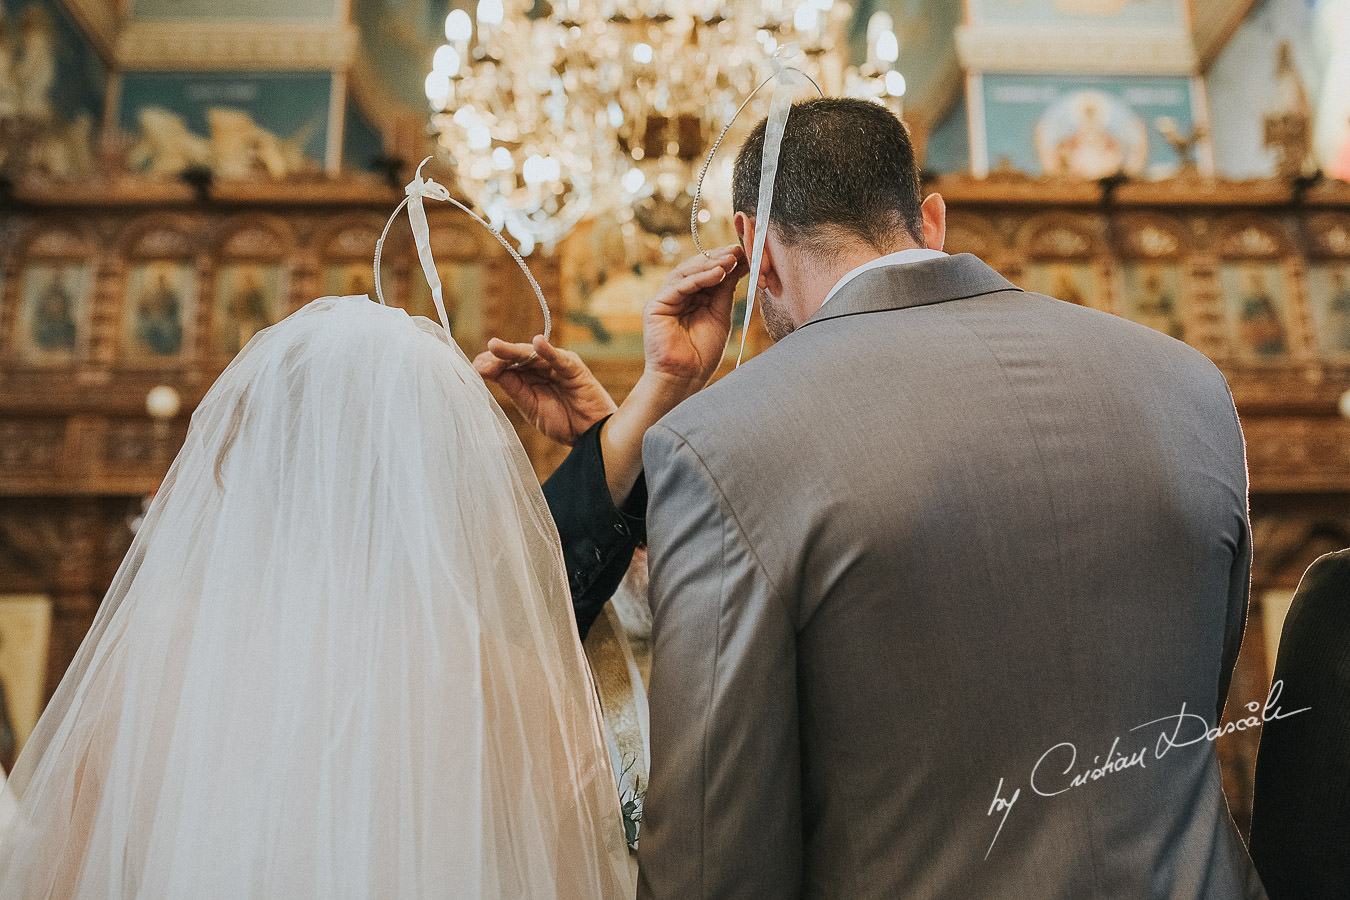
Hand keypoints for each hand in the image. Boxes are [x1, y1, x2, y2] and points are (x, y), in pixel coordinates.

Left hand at [473, 335, 616, 445]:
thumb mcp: (530, 406)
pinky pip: (559, 358)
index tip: (473, 370)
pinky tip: (536, 344)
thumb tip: (486, 370)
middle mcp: (542, 367)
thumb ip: (513, 387)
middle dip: (496, 358)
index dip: (490, 366)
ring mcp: (558, 365)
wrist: (590, 436)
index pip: (506, 366)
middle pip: (516, 357)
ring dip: (513, 351)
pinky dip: (548, 351)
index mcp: (530, 377)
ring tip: (495, 347)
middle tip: (479, 362)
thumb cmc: (564, 422)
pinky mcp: (574, 368)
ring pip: (532, 354)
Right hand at [643, 244, 745, 392]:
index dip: (725, 261)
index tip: (746, 252)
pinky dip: (699, 278)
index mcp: (692, 298)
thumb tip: (740, 264)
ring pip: (686, 273)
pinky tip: (719, 273)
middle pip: (696, 268)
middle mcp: (677, 295)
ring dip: (710, 264)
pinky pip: (679, 286)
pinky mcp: (656, 306)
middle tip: (738, 250)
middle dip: (718, 258)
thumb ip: (725, 290)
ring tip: (731, 259)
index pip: (707, 272)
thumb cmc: (702, 353)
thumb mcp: (720, 315)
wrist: (684, 379)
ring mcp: (665, 300)